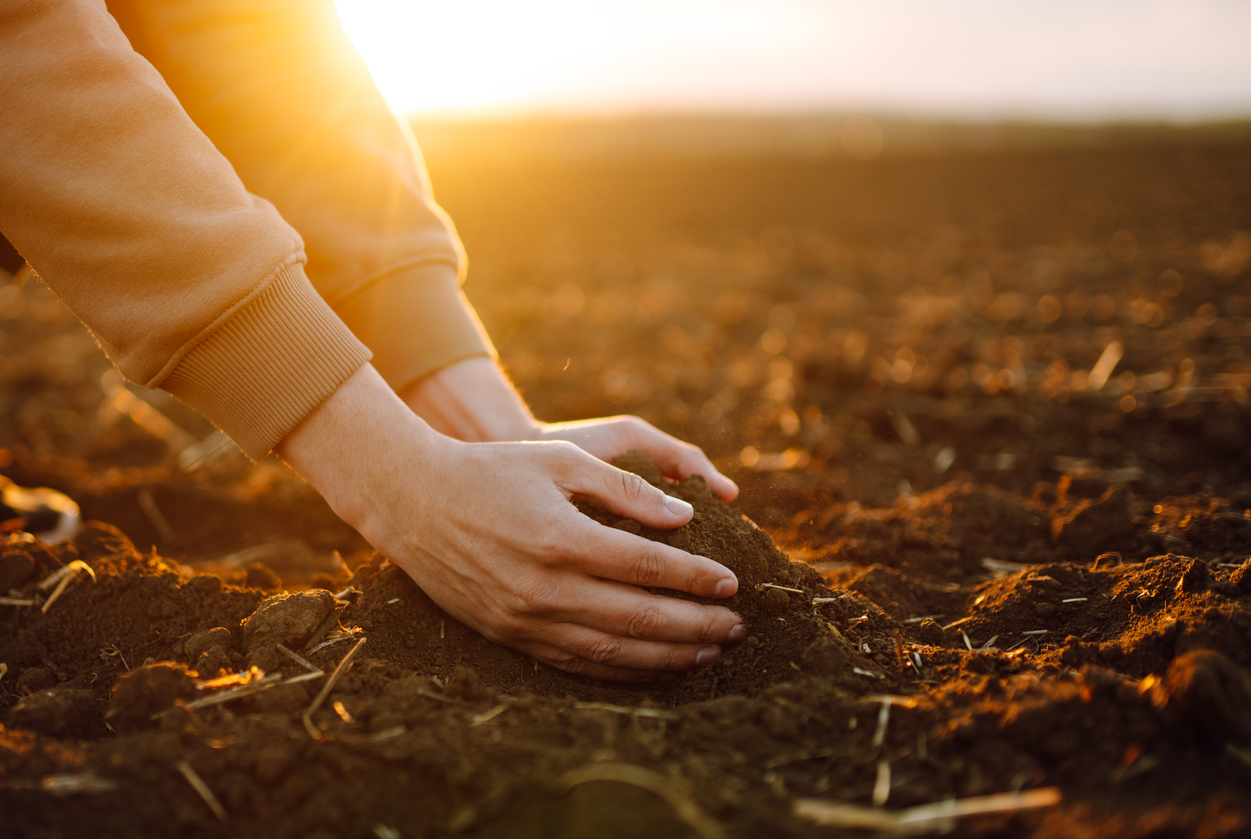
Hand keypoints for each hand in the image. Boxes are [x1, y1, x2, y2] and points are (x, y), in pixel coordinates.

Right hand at [280, 365, 744, 680]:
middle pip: (639, 617)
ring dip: (668, 656)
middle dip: (696, 625)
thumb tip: (683, 519)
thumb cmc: (492, 470)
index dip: (696, 578)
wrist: (412, 502)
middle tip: (737, 627)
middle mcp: (544, 587)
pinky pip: (577, 664)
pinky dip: (622, 670)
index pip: (648, 567)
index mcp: (562, 537)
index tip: (731, 584)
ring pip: (613, 651)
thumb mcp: (561, 460)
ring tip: (710, 653)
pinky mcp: (510, 637)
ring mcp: (526, 619)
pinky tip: (654, 667)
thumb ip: (625, 489)